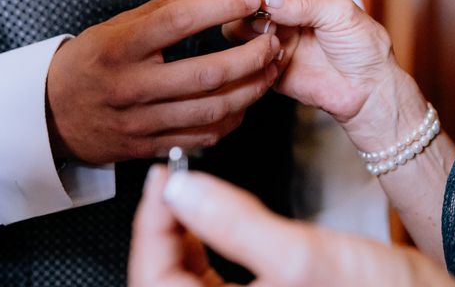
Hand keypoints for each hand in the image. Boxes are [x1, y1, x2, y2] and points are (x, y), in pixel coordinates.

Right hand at [47, 0, 280, 163]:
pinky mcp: (150, 147)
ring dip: (250, 89)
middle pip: (206, 73)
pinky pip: (202, 137)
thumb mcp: (116, 26)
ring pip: (211, 109)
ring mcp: (141, 122)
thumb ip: (165, 5)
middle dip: (250, 57)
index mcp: (119, 48)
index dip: (220, 8)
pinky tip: (245, 101)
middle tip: (273, 41)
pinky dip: (232, 119)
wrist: (51, 116)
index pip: (178, 22)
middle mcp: (130, 86)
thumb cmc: (89, 63)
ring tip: (271, 70)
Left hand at [129, 166, 454, 286]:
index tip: (162, 178)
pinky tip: (213, 218)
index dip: (151, 225)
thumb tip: (181, 189)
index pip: (154, 280)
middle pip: (165, 277)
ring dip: (183, 232)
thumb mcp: (303, 256)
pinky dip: (207, 243)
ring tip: (188, 191)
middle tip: (172, 178)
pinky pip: (212, 278)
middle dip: (165, 225)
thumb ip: (235, 221)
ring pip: (186, 277)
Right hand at [223, 0, 426, 149]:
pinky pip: (247, 60)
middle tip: (261, 12)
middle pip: (246, 1)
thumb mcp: (339, 13)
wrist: (369, 89)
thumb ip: (302, 3)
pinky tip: (278, 59)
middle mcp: (284, 16)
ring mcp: (275, 42)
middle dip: (246, 3)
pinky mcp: (270, 69)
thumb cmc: (363, 46)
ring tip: (273, 37)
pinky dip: (254, 56)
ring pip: (239, 29)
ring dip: (249, 30)